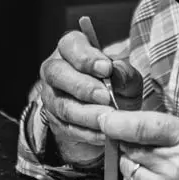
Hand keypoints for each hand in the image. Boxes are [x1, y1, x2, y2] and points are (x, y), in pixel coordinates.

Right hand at [37, 29, 139, 164]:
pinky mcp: (55, 121)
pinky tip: (105, 134)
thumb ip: (125, 74)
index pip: (71, 45)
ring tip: (108, 118)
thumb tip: (118, 71)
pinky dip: (88, 133)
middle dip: (82, 86)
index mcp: (72, 49)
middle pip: (57, 73)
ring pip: (62, 104)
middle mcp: (55, 69)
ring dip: (87, 113)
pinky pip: (67, 128)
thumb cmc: (118, 88)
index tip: (106, 69)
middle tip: (105, 96)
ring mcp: (51, 96)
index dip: (86, 57)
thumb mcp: (127, 79)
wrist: (110, 117)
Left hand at [100, 110, 178, 179]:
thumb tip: (138, 125)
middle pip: (131, 146)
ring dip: (132, 167)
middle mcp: (177, 162)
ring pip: (128, 169)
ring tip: (154, 170)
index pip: (142, 124)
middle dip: (127, 144)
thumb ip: (177, 135)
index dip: (117, 121)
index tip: (105, 119)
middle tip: (136, 146)